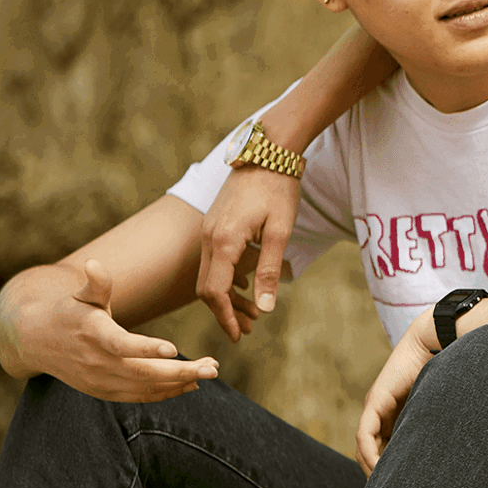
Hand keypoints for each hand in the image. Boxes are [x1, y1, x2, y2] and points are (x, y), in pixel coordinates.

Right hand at [22, 260, 220, 401]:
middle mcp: (97, 362)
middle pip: (143, 373)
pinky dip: (164, 393)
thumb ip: (95, 284)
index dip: (147, 349)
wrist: (36, 342)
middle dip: (181, 371)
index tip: (174, 349)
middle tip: (213, 367)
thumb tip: (93, 265)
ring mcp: (100, 381)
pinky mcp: (103, 392)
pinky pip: (138, 397)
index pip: (121, 345)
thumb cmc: (67, 311)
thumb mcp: (80, 295)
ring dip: (179, 383)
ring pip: (145, 388)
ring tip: (209, 372)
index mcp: (93, 334)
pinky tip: (190, 385)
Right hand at [198, 164, 301, 340]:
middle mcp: (209, 237)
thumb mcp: (280, 232)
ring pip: (209, 274)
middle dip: (225, 312)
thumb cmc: (278, 189)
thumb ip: (269, 270)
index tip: (238, 335)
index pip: (214, 292)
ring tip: (252, 313)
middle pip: (207, 287)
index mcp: (224, 241)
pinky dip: (224, 278)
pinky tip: (243, 286)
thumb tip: (266, 308)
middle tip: (248, 330)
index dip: (224, 317)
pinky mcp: (214, 223)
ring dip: (226, 296)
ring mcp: (208, 228)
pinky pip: (212, 259)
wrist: (267, 151)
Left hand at [356, 326, 438, 474]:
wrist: (438, 342)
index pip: (385, 447)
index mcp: (397, 414)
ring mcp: (376, 406)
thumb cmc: (447, 371)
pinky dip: (370, 454)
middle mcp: (382, 411)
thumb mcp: (438, 407)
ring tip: (384, 486)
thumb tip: (456, 454)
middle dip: (378, 473)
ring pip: (364, 446)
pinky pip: (365, 436)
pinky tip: (380, 468)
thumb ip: (436, 425)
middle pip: (371, 450)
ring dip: (371, 467)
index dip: (389, 468)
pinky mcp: (375, 402)